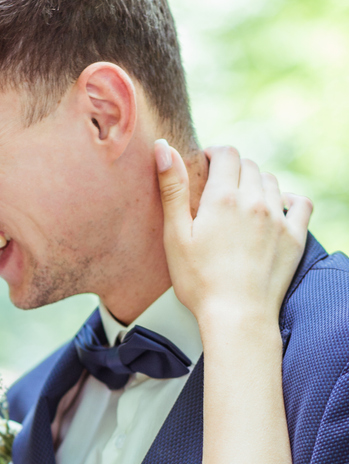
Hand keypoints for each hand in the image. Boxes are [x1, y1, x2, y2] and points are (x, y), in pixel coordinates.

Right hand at [155, 140, 312, 324]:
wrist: (236, 315)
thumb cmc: (199, 282)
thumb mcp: (175, 235)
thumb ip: (172, 189)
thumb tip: (163, 147)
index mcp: (222, 198)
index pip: (227, 154)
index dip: (216, 153)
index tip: (207, 163)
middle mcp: (254, 201)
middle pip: (249, 166)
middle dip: (234, 169)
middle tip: (221, 187)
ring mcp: (278, 218)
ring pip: (271, 182)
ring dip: (257, 183)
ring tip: (243, 201)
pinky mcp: (294, 236)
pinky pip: (300, 203)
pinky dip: (289, 198)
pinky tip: (278, 207)